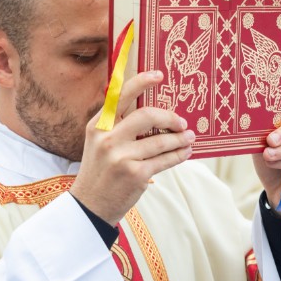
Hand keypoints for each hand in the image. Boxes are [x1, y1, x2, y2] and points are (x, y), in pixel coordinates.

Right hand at [70, 71, 195, 224]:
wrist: (90, 205)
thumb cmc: (101, 170)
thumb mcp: (100, 142)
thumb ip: (119, 124)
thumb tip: (155, 111)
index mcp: (98, 125)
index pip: (121, 96)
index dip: (141, 81)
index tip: (159, 75)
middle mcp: (107, 138)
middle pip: (147, 115)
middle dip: (170, 118)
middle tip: (182, 123)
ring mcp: (121, 156)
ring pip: (161, 140)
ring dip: (180, 139)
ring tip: (189, 138)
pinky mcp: (135, 174)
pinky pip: (165, 160)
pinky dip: (179, 155)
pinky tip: (185, 152)